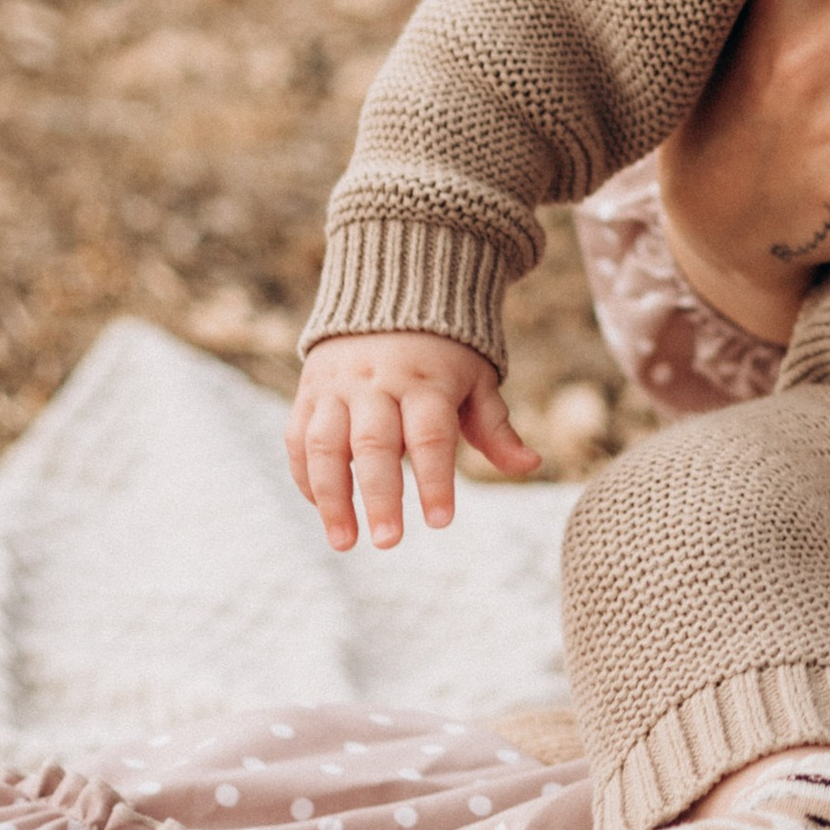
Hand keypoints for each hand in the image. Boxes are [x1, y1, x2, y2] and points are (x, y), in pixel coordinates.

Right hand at [286, 331, 539, 551]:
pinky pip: (299, 437)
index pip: (431, 435)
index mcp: (427, 380)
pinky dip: (306, 477)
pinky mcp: (310, 390)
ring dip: (332, 497)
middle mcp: (378, 382)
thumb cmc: (445, 351)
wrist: (392, 287)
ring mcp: (338, 385)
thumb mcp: (477, 378)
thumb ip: (495, 427)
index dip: (435, 480)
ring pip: (325, 444)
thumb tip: (530, 464)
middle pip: (374, 445)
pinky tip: (322, 510)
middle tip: (389, 542)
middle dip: (380, 497)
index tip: (441, 522)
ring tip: (345, 542)